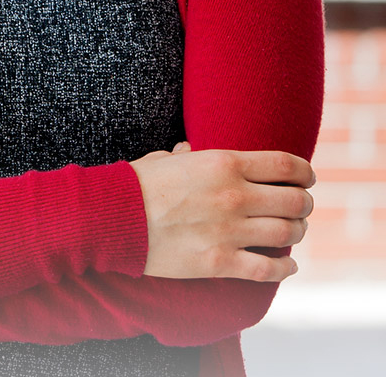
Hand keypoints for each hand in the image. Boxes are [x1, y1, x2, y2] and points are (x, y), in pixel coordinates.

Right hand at [130, 140, 314, 281]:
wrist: (110, 218)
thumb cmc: (135, 185)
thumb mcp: (164, 158)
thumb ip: (187, 154)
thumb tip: (189, 148)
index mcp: (223, 163)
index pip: (288, 166)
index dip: (305, 173)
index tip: (306, 179)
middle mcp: (234, 196)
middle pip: (296, 201)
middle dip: (303, 205)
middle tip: (297, 208)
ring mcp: (229, 231)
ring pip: (289, 233)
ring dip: (295, 232)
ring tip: (290, 232)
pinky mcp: (220, 262)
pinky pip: (269, 269)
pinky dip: (284, 268)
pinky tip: (285, 264)